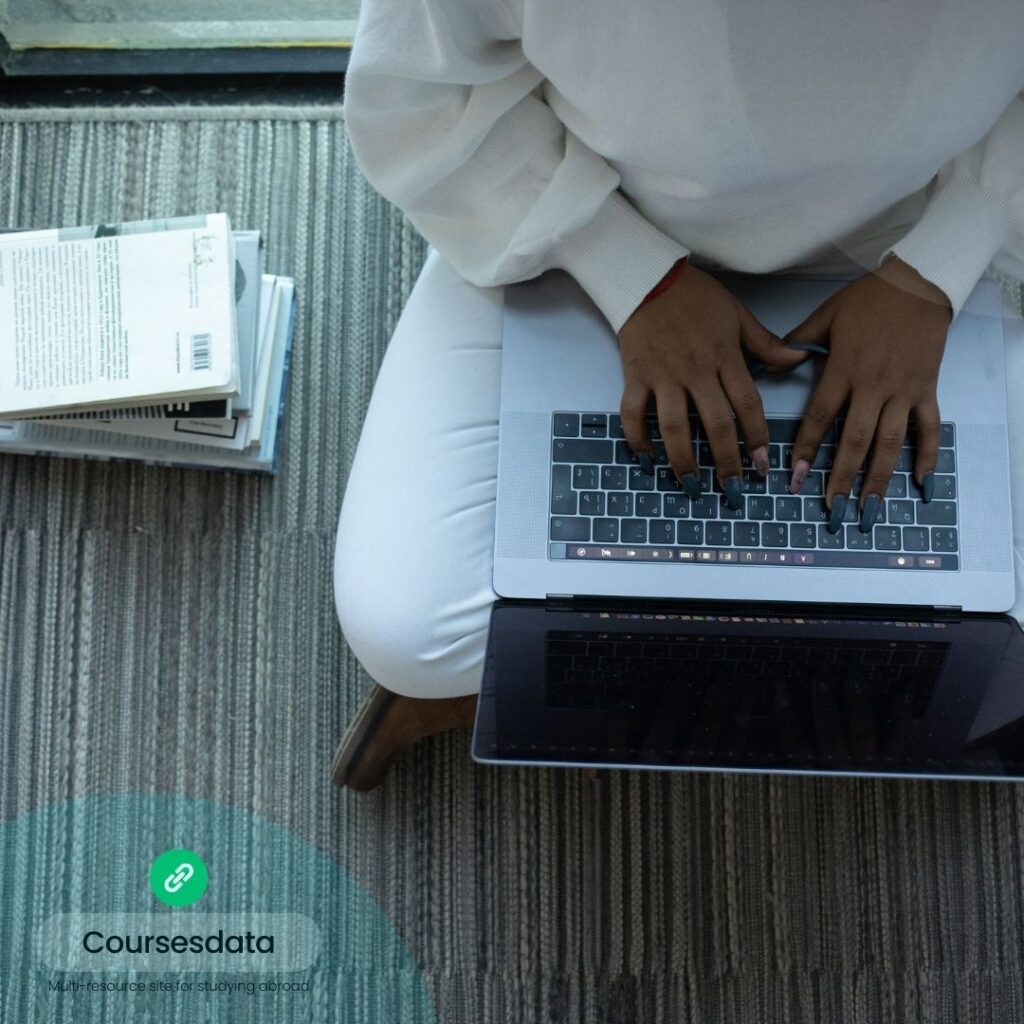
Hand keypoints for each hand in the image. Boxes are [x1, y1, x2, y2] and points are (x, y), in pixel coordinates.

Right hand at [617, 263, 804, 506]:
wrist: (647, 278)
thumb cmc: (695, 296)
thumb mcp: (737, 314)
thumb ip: (766, 344)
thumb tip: (799, 359)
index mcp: (724, 357)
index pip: (747, 404)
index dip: (757, 438)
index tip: (763, 465)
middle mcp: (695, 371)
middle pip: (714, 424)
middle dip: (726, 461)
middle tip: (734, 489)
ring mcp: (662, 376)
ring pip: (673, 426)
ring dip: (683, 460)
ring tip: (691, 485)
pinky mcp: (635, 376)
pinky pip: (633, 414)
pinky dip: (637, 439)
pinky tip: (647, 460)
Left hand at [786, 257, 951, 532]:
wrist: (919, 283)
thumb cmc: (868, 299)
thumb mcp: (826, 315)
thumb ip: (797, 342)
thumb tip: (767, 363)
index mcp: (844, 369)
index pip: (820, 417)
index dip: (807, 449)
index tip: (796, 478)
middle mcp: (873, 385)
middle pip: (855, 439)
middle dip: (842, 477)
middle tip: (832, 509)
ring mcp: (903, 390)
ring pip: (890, 441)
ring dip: (879, 478)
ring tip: (869, 509)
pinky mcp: (927, 388)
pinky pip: (928, 427)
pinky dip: (927, 455)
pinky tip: (921, 482)